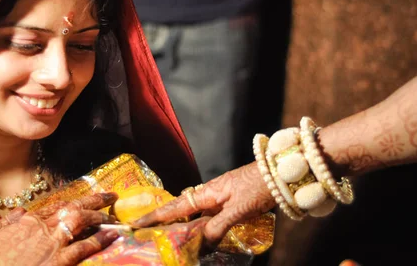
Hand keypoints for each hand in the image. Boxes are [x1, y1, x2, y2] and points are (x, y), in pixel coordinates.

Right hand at [0, 192, 118, 265]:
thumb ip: (7, 223)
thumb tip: (20, 211)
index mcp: (27, 221)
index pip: (56, 206)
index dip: (73, 202)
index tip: (85, 199)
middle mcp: (42, 227)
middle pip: (73, 207)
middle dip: (94, 200)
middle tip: (111, 196)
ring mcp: (52, 243)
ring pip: (82, 221)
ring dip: (100, 217)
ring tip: (114, 217)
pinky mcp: (58, 261)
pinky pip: (84, 246)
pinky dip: (100, 240)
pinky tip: (112, 236)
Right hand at [132, 162, 275, 243]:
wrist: (281, 173)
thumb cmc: (259, 187)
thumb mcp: (239, 209)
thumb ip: (219, 226)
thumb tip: (201, 243)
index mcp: (207, 193)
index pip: (174, 207)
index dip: (155, 217)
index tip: (135, 223)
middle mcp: (209, 195)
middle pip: (181, 211)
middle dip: (165, 223)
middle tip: (149, 236)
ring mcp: (220, 198)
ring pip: (196, 215)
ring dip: (185, 227)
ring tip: (172, 241)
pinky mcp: (231, 201)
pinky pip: (210, 217)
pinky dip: (203, 227)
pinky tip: (202, 238)